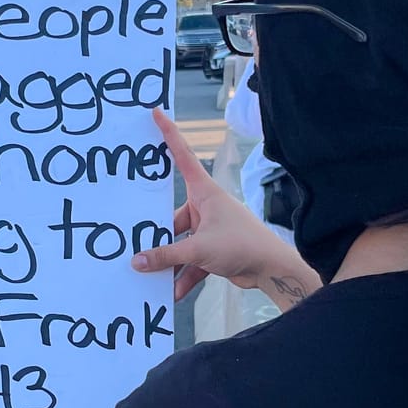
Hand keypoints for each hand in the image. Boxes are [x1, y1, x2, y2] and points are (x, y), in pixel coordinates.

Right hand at [131, 108, 319, 304]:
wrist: (272, 268)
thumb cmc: (240, 244)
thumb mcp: (198, 249)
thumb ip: (166, 256)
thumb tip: (137, 262)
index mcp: (205, 193)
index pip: (182, 156)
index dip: (168, 134)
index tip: (156, 113)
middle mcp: (206, 207)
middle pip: (172, 217)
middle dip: (159, 237)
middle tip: (136, 244)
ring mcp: (210, 229)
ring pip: (181, 244)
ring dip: (171, 263)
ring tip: (152, 279)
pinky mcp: (214, 250)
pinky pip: (192, 262)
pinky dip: (184, 276)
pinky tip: (174, 294)